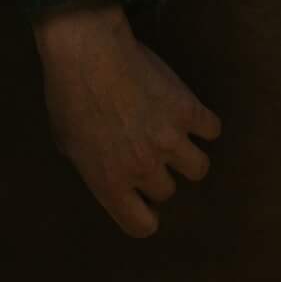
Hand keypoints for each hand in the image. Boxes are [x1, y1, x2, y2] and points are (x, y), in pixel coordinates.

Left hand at [33, 1, 220, 237]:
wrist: (89, 55)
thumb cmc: (68, 100)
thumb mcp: (68, 146)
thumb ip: (94, 168)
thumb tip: (112, 176)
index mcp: (108, 183)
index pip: (140, 226)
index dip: (142, 217)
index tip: (141, 205)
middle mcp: (142, 168)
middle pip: (167, 191)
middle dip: (158, 178)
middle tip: (148, 159)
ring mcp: (169, 140)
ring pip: (198, 168)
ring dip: (187, 158)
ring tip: (175, 144)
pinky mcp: (188, 110)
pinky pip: (212, 130)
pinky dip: (204, 126)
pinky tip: (189, 118)